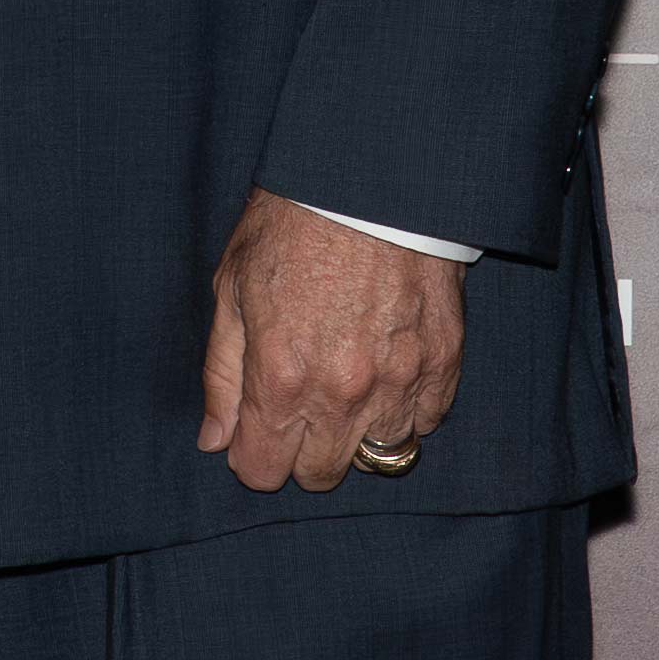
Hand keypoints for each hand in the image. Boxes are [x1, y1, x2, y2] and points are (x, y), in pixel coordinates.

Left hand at [198, 189, 466, 492]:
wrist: (368, 183)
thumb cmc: (289, 227)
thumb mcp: (231, 289)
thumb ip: (223, 375)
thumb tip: (214, 440)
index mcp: (281, 378)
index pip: (263, 471)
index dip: (250, 456)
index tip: (252, 434)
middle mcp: (343, 395)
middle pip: (321, 476)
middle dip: (300, 453)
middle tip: (295, 407)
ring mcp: (400, 385)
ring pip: (377, 458)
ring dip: (356, 434)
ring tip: (343, 384)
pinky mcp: (444, 368)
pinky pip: (423, 424)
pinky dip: (403, 410)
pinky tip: (383, 371)